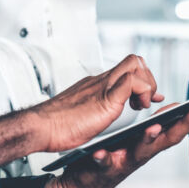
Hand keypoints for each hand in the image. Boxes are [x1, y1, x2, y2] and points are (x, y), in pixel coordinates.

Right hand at [32, 54, 164, 152]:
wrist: (40, 127)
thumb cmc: (55, 126)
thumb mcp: (80, 113)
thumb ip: (92, 110)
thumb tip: (97, 115)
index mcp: (96, 85)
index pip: (125, 68)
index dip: (142, 79)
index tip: (147, 97)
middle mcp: (100, 81)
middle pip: (134, 60)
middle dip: (147, 79)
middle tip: (143, 101)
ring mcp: (103, 87)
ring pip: (136, 64)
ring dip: (146, 84)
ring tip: (140, 104)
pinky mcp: (106, 97)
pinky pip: (132, 81)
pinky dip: (142, 92)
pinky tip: (136, 108)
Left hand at [45, 99, 188, 187]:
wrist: (82, 186)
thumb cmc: (112, 160)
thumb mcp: (137, 142)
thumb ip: (154, 128)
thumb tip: (172, 108)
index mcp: (152, 142)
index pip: (181, 125)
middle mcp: (143, 153)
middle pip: (170, 137)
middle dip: (188, 123)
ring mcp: (126, 162)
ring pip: (142, 150)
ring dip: (149, 139)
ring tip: (155, 126)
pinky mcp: (104, 169)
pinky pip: (105, 163)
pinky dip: (105, 158)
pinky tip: (101, 152)